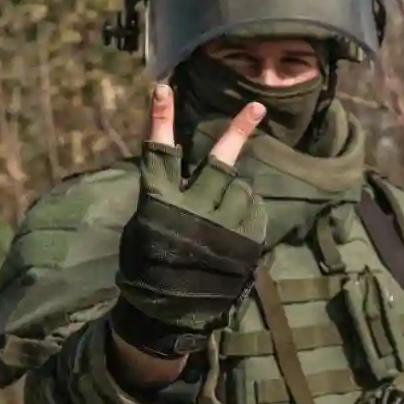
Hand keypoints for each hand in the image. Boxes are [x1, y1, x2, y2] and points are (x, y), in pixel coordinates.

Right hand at [111, 84, 269, 356]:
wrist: (165, 316)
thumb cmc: (149, 265)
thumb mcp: (146, 224)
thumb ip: (169, 194)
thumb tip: (200, 172)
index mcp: (159, 201)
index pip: (159, 151)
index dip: (160, 118)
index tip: (162, 88)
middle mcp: (191, 208)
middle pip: (219, 160)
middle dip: (238, 131)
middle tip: (257, 107)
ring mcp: (221, 226)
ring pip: (239, 187)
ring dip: (233, 194)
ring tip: (217, 219)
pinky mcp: (243, 242)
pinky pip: (253, 210)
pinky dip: (246, 211)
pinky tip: (232, 230)